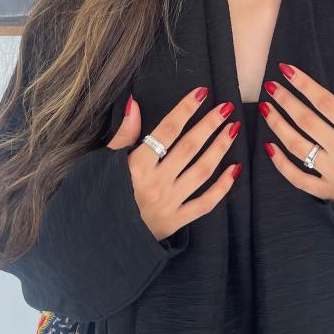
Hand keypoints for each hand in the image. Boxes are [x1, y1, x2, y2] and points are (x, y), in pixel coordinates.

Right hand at [106, 87, 241, 240]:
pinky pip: (205, 203)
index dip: (185, 109)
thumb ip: (123, 134)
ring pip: (201, 171)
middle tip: (226, 107)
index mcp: (136, 167)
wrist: (98, 241)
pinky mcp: (175, 222)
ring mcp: (168, 204)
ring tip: (233, 129)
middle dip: (209, 124)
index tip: (201, 92)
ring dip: (220, 148)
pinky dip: (222, 187)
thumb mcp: (103, 164)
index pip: (167, 130)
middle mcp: (155, 184)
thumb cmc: (98, 197)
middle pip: (189, 148)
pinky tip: (235, 168)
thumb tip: (134, 103)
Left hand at [261, 60, 333, 202]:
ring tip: (266, 108)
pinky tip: (269, 147)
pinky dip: (281, 164)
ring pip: (298, 147)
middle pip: (307, 121)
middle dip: (286, 100)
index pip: (325, 102)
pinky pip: (298, 178)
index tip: (286, 69)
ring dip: (278, 126)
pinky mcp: (329, 192)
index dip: (304, 84)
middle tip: (270, 86)